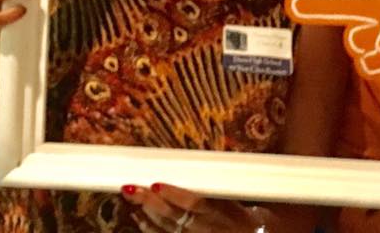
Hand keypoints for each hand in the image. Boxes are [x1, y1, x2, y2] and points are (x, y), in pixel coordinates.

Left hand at [121, 183, 277, 231]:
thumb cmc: (249, 213)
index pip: (196, 203)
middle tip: (131, 187)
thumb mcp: (242, 196)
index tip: (156, 183)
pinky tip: (138, 217)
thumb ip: (224, 181)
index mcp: (223, 211)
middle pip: (174, 216)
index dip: (175, 195)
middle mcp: (208, 227)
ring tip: (131, 196)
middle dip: (150, 202)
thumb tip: (208, 155)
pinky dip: (150, 228)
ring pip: (167, 228)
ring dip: (146, 213)